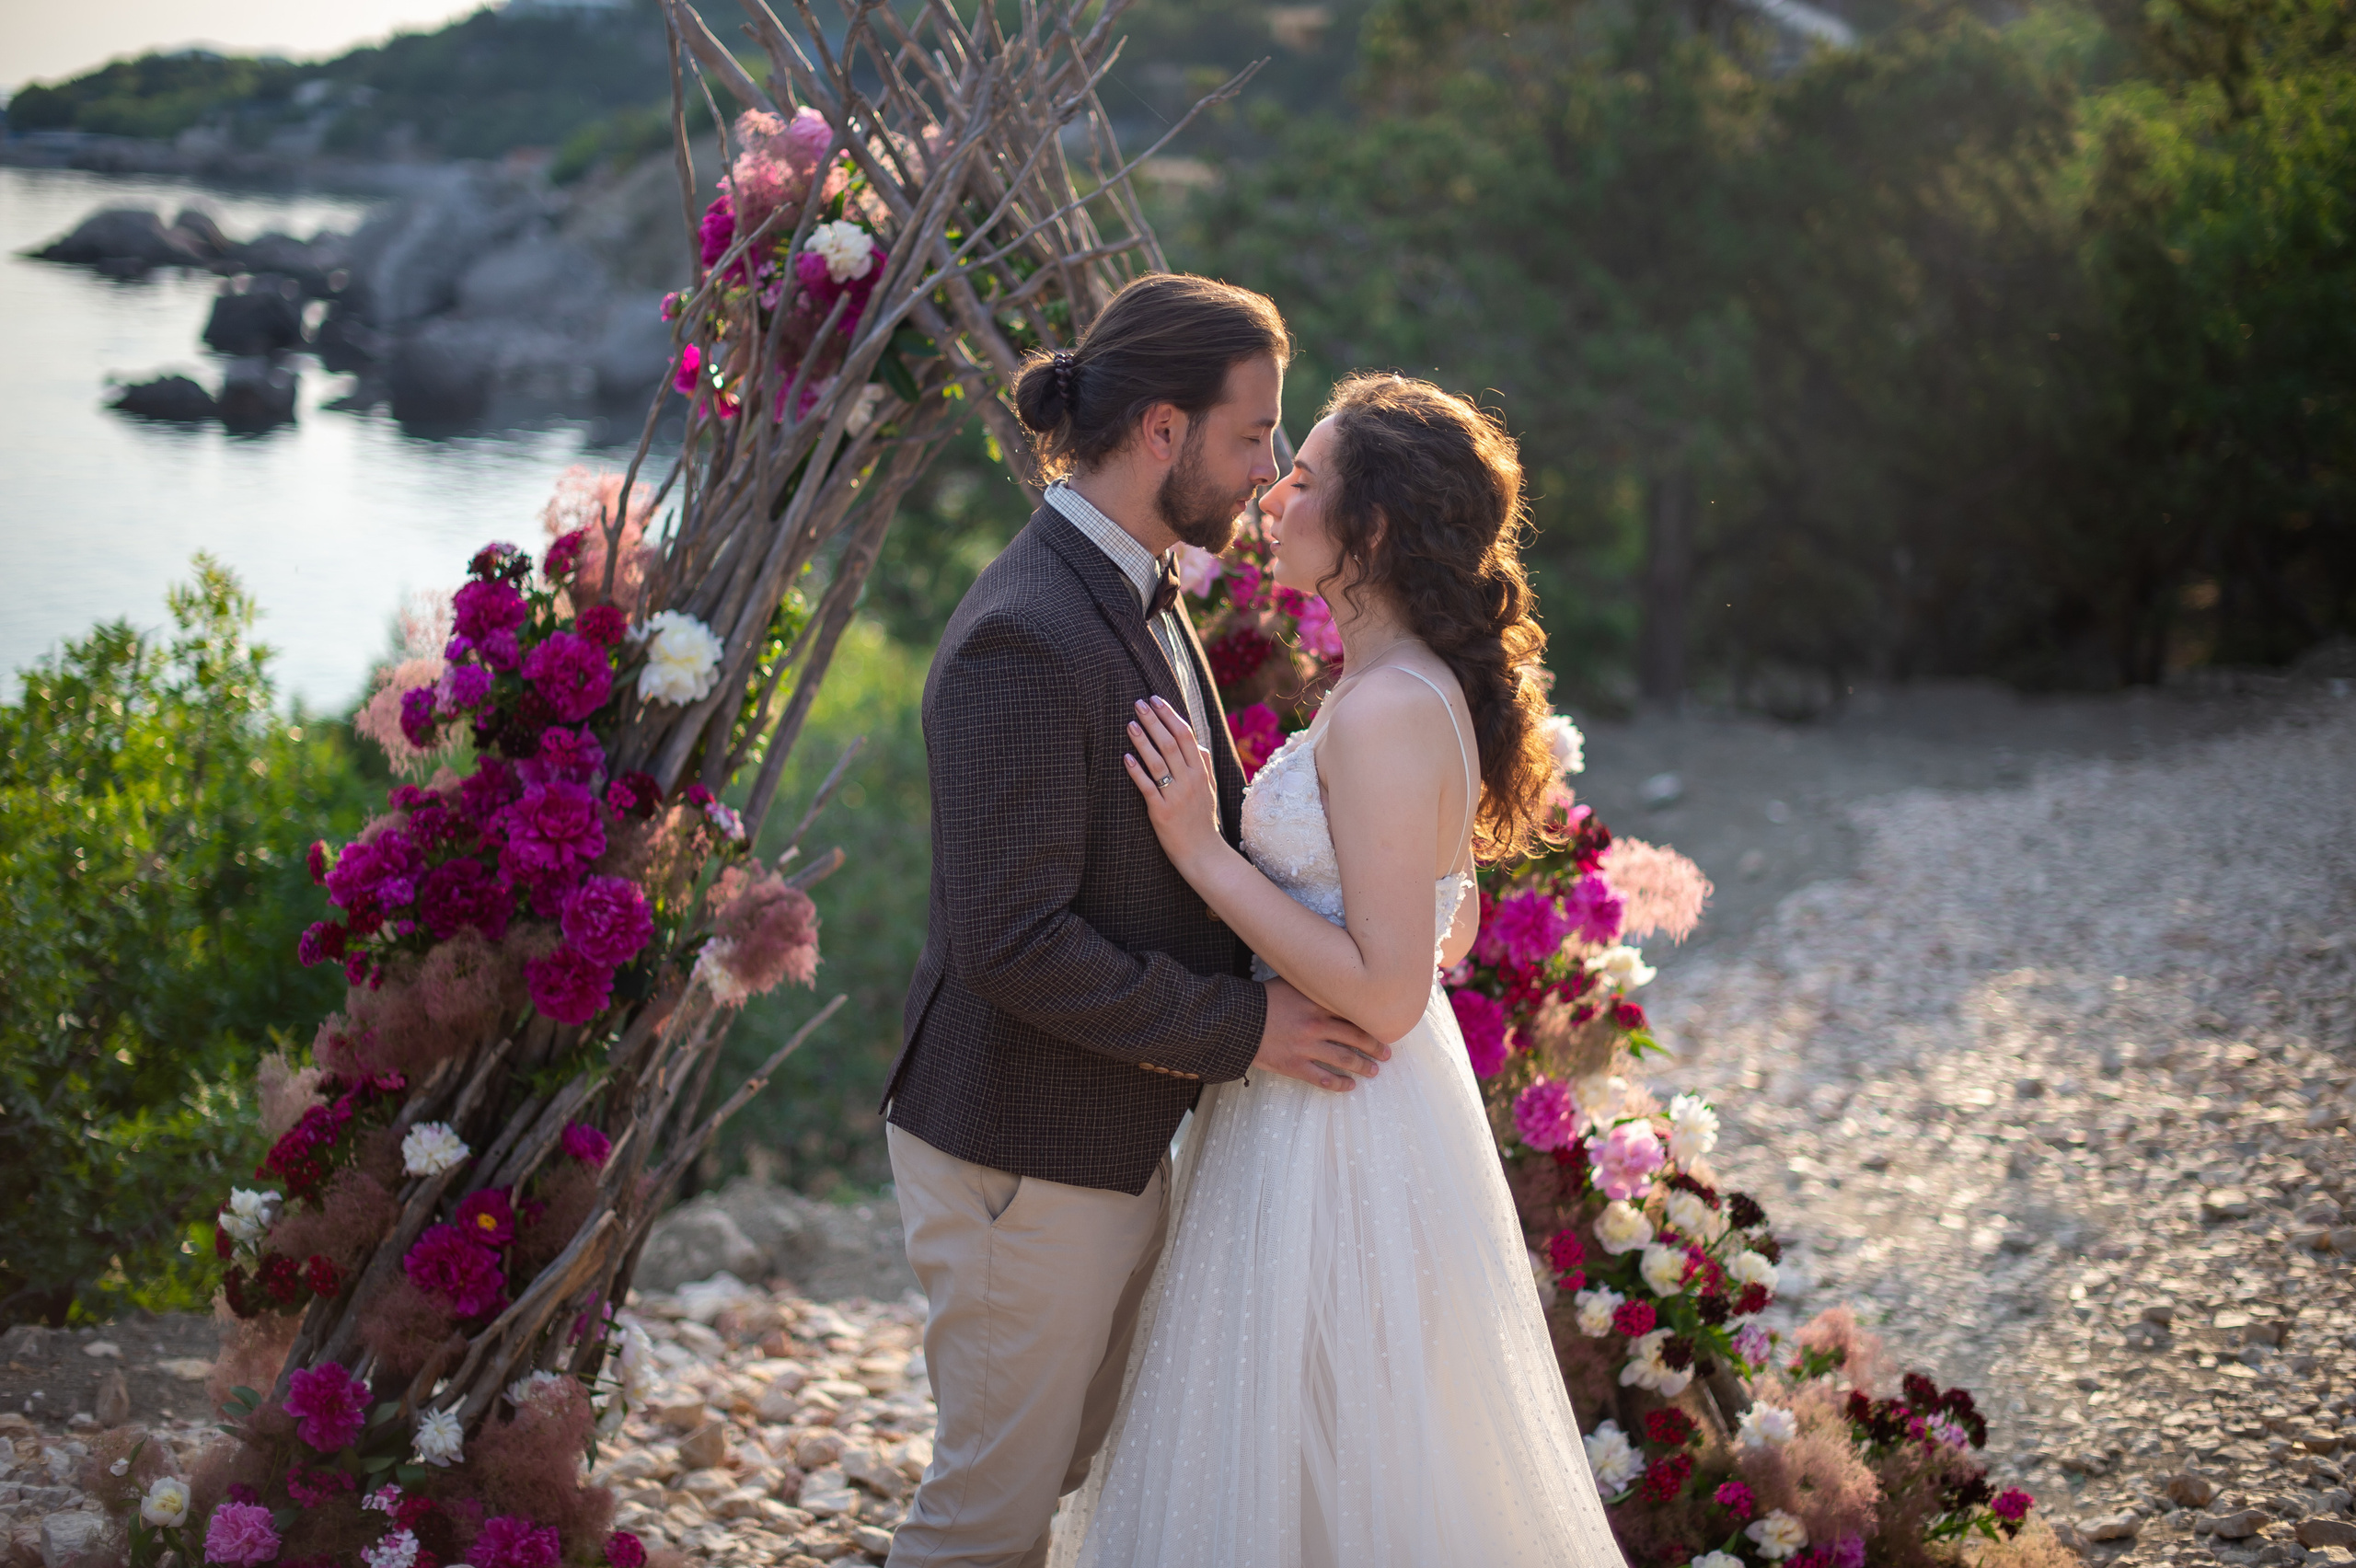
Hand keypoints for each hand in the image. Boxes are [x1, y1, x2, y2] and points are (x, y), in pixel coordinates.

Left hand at [1123, 696, 1221, 872]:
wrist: (1202, 852)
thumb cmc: (1202, 818)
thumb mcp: (1209, 788)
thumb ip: (1202, 764)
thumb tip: (1194, 741)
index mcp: (1201, 772)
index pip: (1187, 735)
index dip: (1170, 715)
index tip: (1156, 700)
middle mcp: (1190, 781)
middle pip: (1171, 743)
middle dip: (1154, 721)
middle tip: (1138, 703)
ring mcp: (1176, 796)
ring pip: (1158, 762)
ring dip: (1143, 740)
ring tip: (1129, 724)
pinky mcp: (1161, 811)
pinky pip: (1147, 787)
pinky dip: (1136, 771)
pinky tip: (1126, 757)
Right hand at [1254, 978, 1389, 1091]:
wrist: (1236, 1020)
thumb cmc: (1262, 998)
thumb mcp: (1289, 983)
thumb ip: (1312, 985)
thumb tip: (1331, 978)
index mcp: (1317, 1003)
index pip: (1354, 1013)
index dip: (1372, 1021)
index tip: (1385, 1026)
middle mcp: (1316, 1025)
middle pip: (1355, 1037)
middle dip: (1375, 1046)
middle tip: (1387, 1054)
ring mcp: (1306, 1047)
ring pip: (1344, 1059)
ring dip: (1362, 1066)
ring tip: (1373, 1071)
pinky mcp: (1294, 1065)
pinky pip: (1322, 1078)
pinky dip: (1338, 1084)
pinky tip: (1349, 1087)